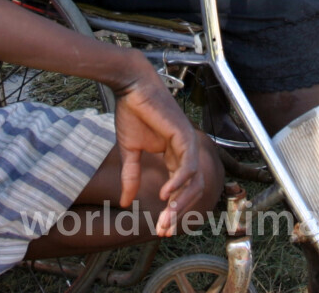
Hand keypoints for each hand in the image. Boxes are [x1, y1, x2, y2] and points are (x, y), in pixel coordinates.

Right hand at [112, 67, 206, 236]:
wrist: (132, 87)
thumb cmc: (133, 112)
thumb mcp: (130, 152)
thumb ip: (131, 176)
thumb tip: (124, 203)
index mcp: (174, 155)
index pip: (180, 189)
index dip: (172, 210)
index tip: (160, 229)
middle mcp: (185, 151)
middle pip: (191, 189)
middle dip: (178, 213)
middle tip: (164, 230)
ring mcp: (188, 143)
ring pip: (193, 181)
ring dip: (180, 203)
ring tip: (165, 218)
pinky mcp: (184, 135)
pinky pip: (188, 165)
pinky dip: (179, 182)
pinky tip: (165, 195)